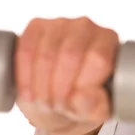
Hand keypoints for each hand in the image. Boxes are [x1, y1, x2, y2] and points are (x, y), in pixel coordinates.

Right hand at [15, 17, 118, 134]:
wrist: (59, 95)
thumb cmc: (85, 100)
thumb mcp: (96, 110)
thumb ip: (96, 107)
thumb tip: (81, 97)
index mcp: (109, 40)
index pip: (98, 59)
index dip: (83, 86)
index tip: (74, 104)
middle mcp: (86, 26)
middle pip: (71, 55)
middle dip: (60, 88)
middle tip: (57, 107)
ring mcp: (60, 23)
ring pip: (46, 55)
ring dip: (41, 86)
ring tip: (45, 103)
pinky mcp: (36, 27)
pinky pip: (26, 51)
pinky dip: (25, 77)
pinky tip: (28, 94)